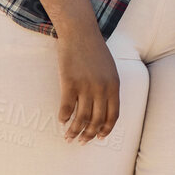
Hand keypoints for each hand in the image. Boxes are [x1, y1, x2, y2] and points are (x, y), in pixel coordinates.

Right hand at [56, 24, 119, 142]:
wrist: (80, 31)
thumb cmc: (94, 49)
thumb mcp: (110, 69)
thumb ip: (109, 88)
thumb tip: (103, 110)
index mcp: (114, 86)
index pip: (112, 116)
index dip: (106, 130)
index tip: (99, 138)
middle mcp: (101, 88)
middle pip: (96, 120)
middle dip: (88, 135)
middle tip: (81, 142)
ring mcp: (85, 86)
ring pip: (80, 118)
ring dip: (74, 131)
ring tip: (68, 137)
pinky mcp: (69, 83)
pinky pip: (66, 107)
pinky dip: (63, 117)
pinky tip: (61, 121)